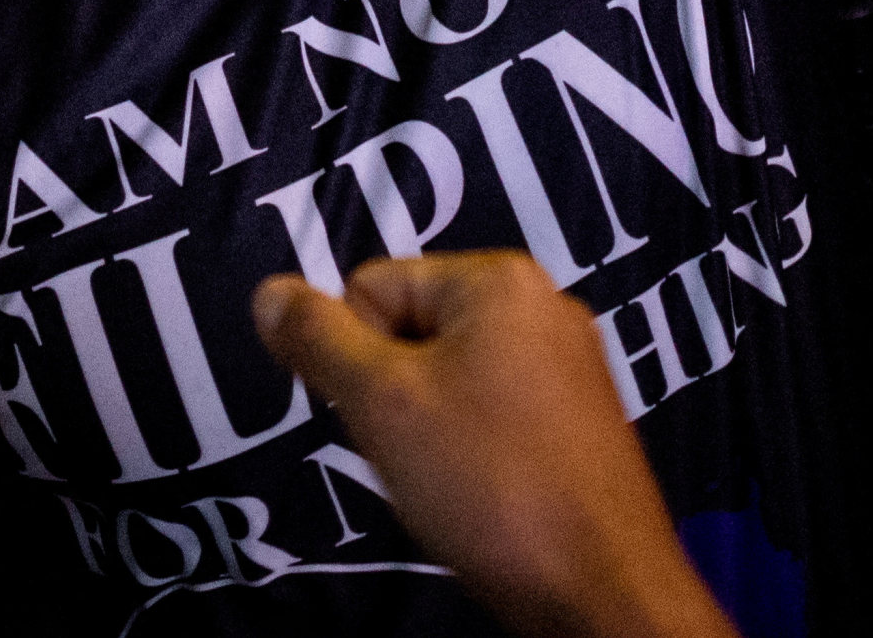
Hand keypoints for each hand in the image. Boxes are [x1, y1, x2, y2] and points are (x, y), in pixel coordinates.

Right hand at [251, 254, 734, 637]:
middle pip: (412, 332)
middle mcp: (544, 308)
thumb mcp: (383, 404)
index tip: (385, 419)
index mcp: (500, 280)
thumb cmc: (492, 485)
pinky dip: (476, 455)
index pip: (370, 286)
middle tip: (419, 455)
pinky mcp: (582, 427)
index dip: (355, 358)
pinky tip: (487, 499)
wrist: (602, 591)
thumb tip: (270, 293)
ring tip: (454, 483)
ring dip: (430, 431)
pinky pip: (495, 419)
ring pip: (451, 382)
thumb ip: (318, 340)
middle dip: (394, 397)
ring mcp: (571, 369)